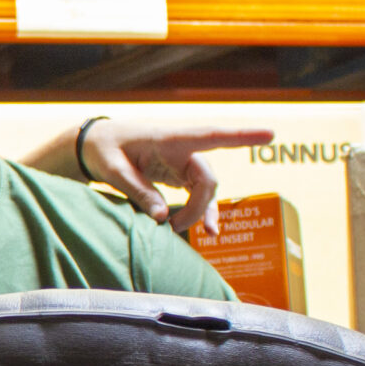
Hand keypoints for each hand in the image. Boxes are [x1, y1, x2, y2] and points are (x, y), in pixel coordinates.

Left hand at [77, 121, 274, 236]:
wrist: (94, 144)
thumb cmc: (103, 149)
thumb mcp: (113, 171)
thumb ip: (138, 191)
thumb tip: (163, 217)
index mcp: (169, 138)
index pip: (212, 135)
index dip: (242, 135)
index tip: (270, 134)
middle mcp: (183, 148)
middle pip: (207, 178)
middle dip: (199, 206)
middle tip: (174, 227)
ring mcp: (183, 162)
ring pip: (206, 189)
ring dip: (199, 212)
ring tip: (178, 231)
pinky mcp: (179, 174)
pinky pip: (199, 194)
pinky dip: (201, 212)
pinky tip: (207, 231)